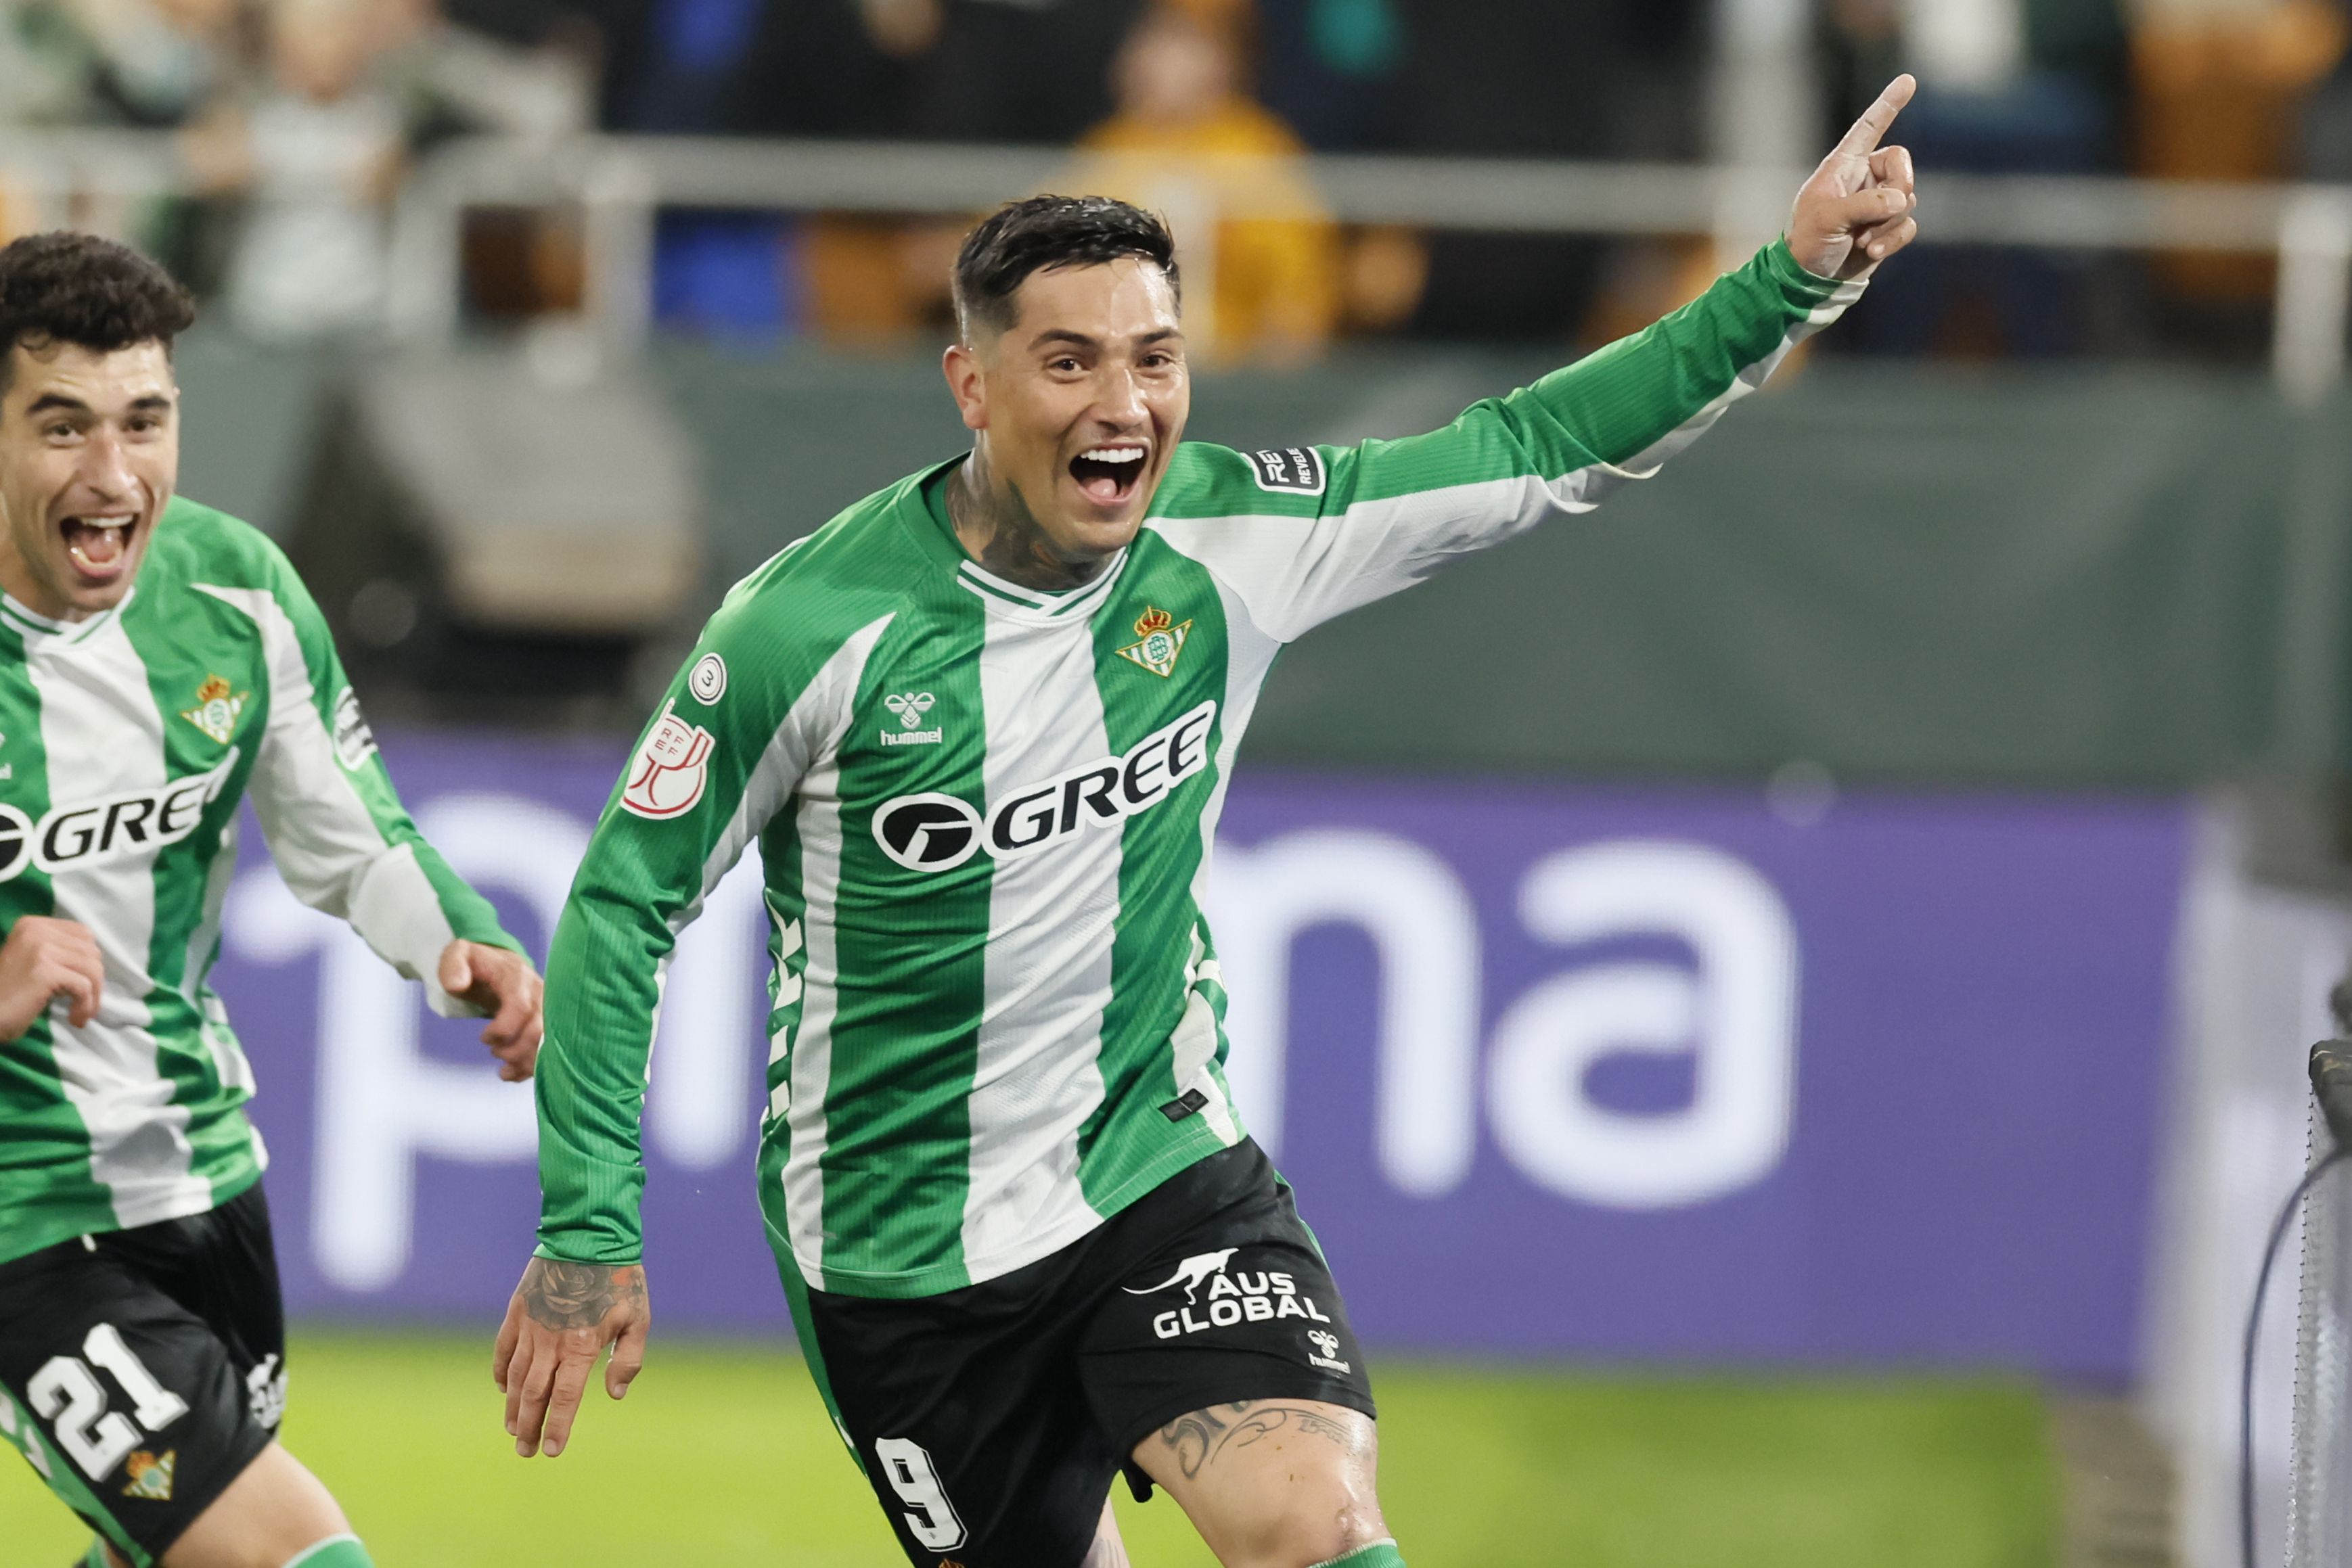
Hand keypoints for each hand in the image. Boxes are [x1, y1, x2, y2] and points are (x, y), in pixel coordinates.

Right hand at [0, 917, 103, 1038]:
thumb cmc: (6, 995)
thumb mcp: (31, 962)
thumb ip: (58, 953)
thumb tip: (96, 964)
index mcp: (32, 925)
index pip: (83, 933)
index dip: (90, 960)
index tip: (85, 983)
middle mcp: (35, 931)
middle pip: (91, 951)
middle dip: (95, 980)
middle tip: (85, 1003)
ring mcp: (40, 949)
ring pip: (92, 968)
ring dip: (93, 996)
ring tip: (80, 1014)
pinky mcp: (44, 971)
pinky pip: (83, 986)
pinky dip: (85, 1005)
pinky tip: (74, 1018)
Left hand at [438, 940, 543, 1081]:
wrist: (500, 963)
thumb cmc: (476, 963)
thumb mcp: (458, 954)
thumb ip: (453, 965)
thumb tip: (457, 985)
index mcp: (517, 978)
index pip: (521, 1008)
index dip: (503, 1030)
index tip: (483, 1038)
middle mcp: (539, 993)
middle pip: (539, 1030)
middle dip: (515, 1050)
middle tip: (494, 1052)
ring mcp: (546, 1007)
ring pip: (548, 1042)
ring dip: (525, 1062)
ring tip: (503, 1066)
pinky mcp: (547, 1021)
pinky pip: (547, 1048)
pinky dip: (530, 1067)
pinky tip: (511, 1073)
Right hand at [493, 1257, 649, 1457]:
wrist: (589, 1236)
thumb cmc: (619, 1278)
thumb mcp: (638, 1318)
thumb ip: (628, 1360)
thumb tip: (614, 1395)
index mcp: (581, 1346)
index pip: (565, 1398)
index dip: (557, 1427)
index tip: (551, 1451)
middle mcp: (550, 1342)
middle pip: (535, 1395)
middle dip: (529, 1426)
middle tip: (525, 1451)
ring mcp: (530, 1327)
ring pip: (515, 1377)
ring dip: (513, 1406)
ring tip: (513, 1429)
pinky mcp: (517, 1311)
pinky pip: (503, 1349)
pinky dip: (501, 1372)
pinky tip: (502, 1389)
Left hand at [1787, 74, 1919, 281]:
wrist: (1808, 282)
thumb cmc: (1806, 243)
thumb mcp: (1829, 219)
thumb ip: (1865, 205)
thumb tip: (1902, 201)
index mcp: (1842, 166)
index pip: (1868, 128)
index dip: (1888, 104)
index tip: (1907, 80)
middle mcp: (1863, 178)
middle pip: (1902, 164)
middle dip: (1898, 189)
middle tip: (1879, 212)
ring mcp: (1876, 203)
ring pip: (1907, 198)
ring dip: (1888, 224)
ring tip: (1861, 240)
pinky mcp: (1886, 227)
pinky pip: (1908, 224)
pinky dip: (1894, 239)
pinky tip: (1872, 252)